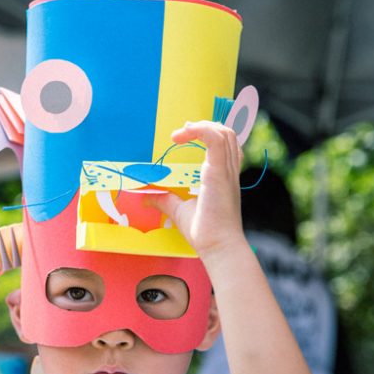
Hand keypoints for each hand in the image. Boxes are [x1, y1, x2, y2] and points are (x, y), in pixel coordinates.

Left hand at [146, 121, 245, 261]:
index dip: (210, 134)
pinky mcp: (219, 173)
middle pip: (227, 135)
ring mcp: (226, 172)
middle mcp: (228, 172)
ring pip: (224, 134)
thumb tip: (146, 198)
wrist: (218, 247)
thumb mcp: (179, 211)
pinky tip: (181, 137)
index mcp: (222, 178)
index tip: (188, 133)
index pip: (226, 146)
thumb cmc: (205, 232)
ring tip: (183, 132)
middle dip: (206, 126)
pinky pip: (215, 140)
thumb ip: (166, 200)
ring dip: (203, 126)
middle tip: (184, 130)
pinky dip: (201, 131)